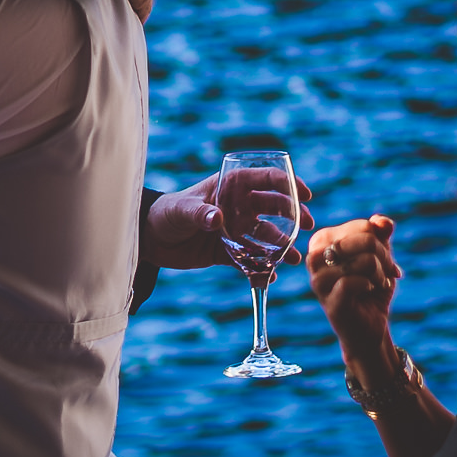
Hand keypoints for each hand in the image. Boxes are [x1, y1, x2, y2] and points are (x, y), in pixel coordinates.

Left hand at [142, 170, 314, 268]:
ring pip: (267, 236)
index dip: (289, 183)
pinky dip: (262, 268)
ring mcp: (235, 229)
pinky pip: (252, 260)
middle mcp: (238, 207)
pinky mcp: (228, 252)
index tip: (305, 195)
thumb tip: (218, 219)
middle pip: (275, 208)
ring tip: (292, 259)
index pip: (266, 179)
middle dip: (294, 216)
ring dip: (282, 246)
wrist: (150, 239)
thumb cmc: (165, 213)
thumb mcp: (182, 210)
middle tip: (306, 228)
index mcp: (230, 187)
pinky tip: (270, 277)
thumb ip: (200, 214)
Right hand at [307, 214, 401, 357]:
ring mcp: (319, 280)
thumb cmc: (371, 288)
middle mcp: (315, 257)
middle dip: (384, 257)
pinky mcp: (329, 301)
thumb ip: (381, 235)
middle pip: (365, 240)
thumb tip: (383, 221)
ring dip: (379, 273)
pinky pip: (354, 282)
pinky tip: (368, 291)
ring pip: (363, 260)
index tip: (383, 259)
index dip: (381, 241)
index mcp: (323, 241)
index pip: (363, 226)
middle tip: (384, 272)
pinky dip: (371, 285)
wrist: (370, 327)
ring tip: (377, 283)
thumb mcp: (380, 257)